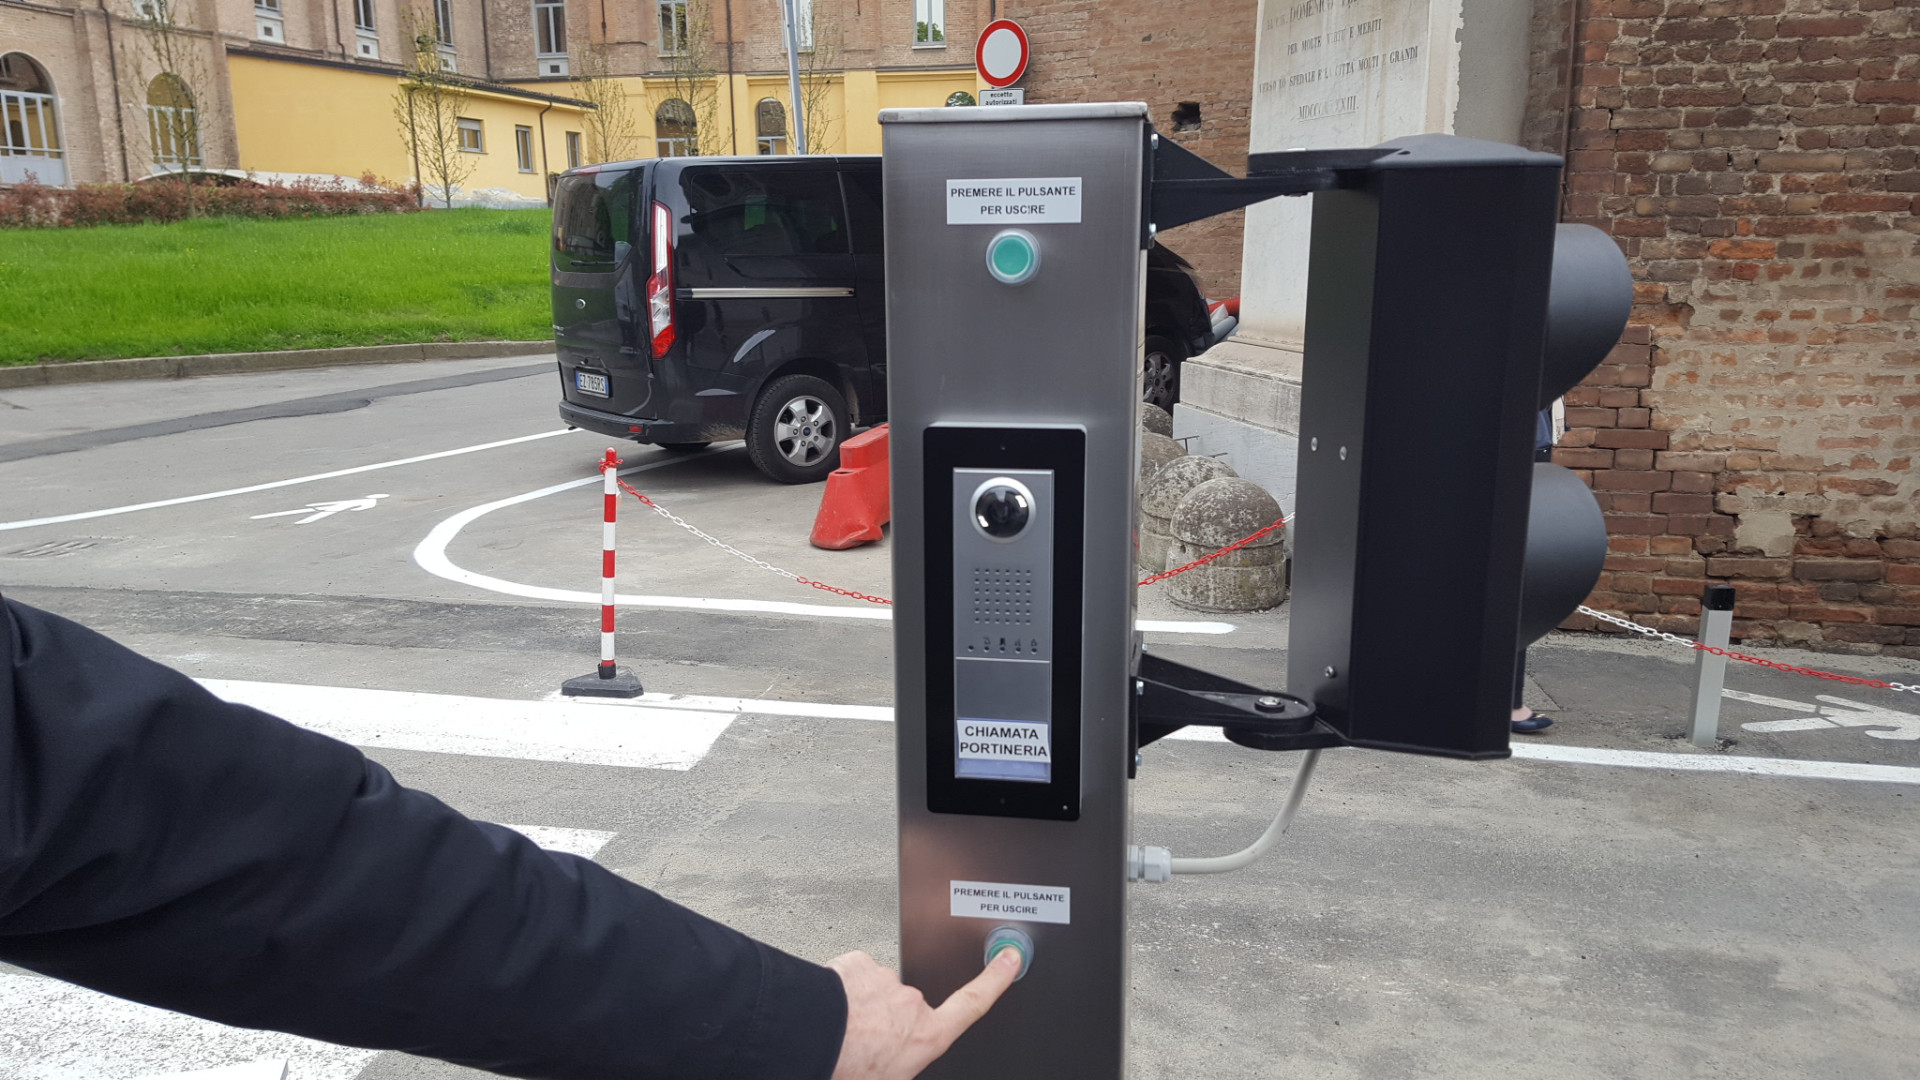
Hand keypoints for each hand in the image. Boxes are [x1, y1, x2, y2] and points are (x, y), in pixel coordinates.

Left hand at [827, 946, 1021, 1079]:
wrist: (811, 1039)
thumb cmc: (847, 1067)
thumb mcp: (890, 1079)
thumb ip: (903, 1065)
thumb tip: (895, 1067)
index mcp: (926, 1035)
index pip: (972, 1003)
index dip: (995, 981)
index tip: (1010, 960)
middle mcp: (912, 1003)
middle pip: (906, 1008)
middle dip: (884, 1023)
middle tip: (858, 1046)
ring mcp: (886, 980)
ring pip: (874, 994)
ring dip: (859, 1009)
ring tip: (838, 1032)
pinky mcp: (859, 964)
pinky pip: (851, 979)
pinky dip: (841, 992)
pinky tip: (828, 1012)